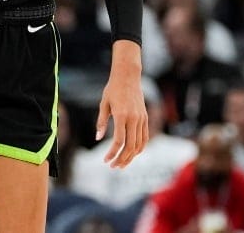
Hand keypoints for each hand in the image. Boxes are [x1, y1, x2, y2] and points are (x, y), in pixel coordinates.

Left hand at [96, 42, 147, 167]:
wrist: (128, 77)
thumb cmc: (112, 89)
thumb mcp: (103, 104)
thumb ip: (101, 122)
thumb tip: (98, 138)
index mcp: (122, 116)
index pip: (118, 141)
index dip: (112, 153)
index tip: (105, 160)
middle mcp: (134, 119)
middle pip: (130, 146)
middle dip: (122, 159)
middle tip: (113, 166)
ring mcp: (142, 119)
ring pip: (139, 144)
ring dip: (131, 156)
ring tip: (121, 163)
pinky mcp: (145, 118)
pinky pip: (145, 137)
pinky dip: (139, 148)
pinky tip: (131, 153)